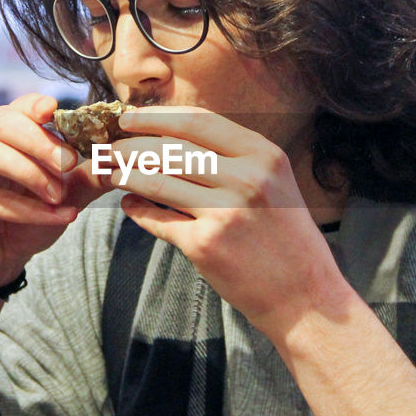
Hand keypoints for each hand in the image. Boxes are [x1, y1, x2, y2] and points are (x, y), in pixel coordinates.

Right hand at [0, 94, 111, 289]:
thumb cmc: (25, 221)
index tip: (57, 112)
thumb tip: (121, 159)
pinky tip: (56, 217)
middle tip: (70, 162)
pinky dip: (25, 208)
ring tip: (58, 195)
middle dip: (39, 141)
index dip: (36, 106)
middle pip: (1, 122)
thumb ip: (89, 177)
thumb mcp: (64, 195)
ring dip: (30, 172)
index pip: (17, 107)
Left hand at [111, 105, 346, 335]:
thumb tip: (177, 136)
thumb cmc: (287, 239)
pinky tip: (129, 204)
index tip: (128, 117)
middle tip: (110, 147)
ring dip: (125, 174)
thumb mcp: (275, 184)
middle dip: (131, 145)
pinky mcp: (205, 245)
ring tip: (111, 171)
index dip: (156, 117)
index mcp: (264, 155)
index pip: (198, 121)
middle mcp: (246, 178)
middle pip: (171, 149)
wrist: (305, 297)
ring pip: (157, 180)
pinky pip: (157, 219)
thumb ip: (235, 158)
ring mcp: (224, 212)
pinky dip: (136, 209)